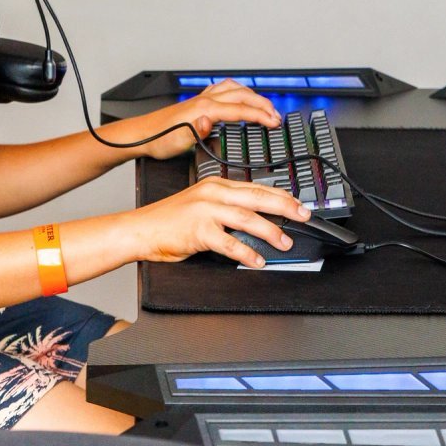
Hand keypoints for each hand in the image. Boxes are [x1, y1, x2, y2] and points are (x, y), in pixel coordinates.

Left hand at [130, 79, 282, 160]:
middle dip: (262, 104)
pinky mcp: (198, 101)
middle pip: (242, 95)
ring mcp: (202, 98)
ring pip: (234, 89)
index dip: (260, 116)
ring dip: (252, 96)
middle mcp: (205, 100)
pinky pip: (224, 89)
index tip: (274, 123)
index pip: (240, 110)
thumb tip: (209, 122)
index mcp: (204, 110)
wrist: (142, 134)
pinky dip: (238, 91)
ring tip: (265, 106)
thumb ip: (197, 131)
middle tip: (276, 117)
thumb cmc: (159, 140)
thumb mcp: (179, 141)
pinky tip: (240, 97)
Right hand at [132, 177, 308, 268]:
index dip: (280, 195)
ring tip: (285, 241)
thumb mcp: (201, 204)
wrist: (141, 229)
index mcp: (216, 185)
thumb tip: (255, 219)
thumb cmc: (170, 220)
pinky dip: (246, 252)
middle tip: (304, 215)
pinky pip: (229, 242)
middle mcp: (213, 194)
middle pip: (258, 197)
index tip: (297, 203)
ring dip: (270, 231)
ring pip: (247, 218)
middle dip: (285, 206)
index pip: (255, 187)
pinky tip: (257, 260)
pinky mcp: (199, 230)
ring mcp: (206, 211)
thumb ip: (226, 207)